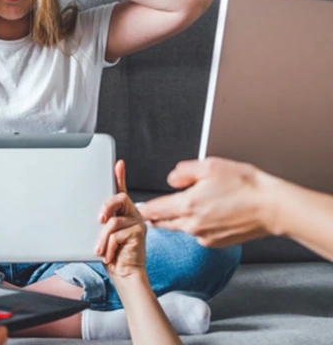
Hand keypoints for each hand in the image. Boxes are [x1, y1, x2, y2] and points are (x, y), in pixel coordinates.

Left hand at [95, 160, 146, 280]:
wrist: (124, 276)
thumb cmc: (112, 256)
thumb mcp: (102, 236)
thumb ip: (101, 223)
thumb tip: (94, 216)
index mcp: (122, 213)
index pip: (120, 190)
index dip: (120, 176)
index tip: (118, 164)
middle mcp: (132, 214)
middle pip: (119, 198)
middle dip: (106, 206)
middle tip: (98, 219)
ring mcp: (138, 223)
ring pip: (113, 221)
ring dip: (102, 238)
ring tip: (100, 250)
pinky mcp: (140, 233)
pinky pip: (117, 234)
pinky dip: (108, 246)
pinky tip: (108, 255)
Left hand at [139, 157, 279, 247]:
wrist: (272, 208)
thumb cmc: (245, 185)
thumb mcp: (210, 166)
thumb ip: (183, 172)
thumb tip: (171, 180)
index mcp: (187, 205)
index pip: (154, 211)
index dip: (143, 208)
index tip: (137, 207)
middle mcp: (192, 225)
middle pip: (163, 223)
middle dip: (156, 216)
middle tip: (153, 208)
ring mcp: (204, 237)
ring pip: (180, 229)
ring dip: (177, 220)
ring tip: (187, 206)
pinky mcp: (215, 244)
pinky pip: (197, 234)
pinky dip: (196, 226)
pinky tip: (208, 214)